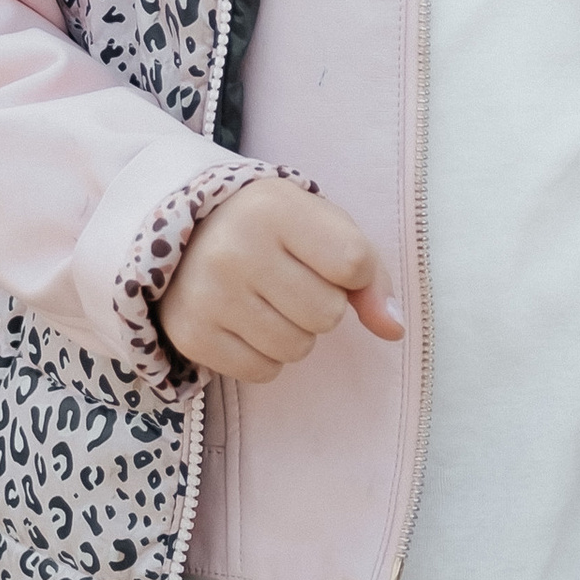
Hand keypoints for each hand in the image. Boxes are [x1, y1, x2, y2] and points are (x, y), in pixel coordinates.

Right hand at [156, 178, 404, 382]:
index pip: (353, 264)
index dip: (351, 272)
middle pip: (327, 313)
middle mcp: (235, 248)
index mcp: (273, 207)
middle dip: (320, 304)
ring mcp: (208, 294)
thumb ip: (368, 273)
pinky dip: (263, 355)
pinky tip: (244, 322)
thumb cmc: (269, 228)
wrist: (185, 231)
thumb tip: (394, 330)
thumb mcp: (320, 226)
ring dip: (293, 332)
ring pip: (297, 348)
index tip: (323, 256)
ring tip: (266, 300)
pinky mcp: (191, 334)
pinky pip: (262, 372)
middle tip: (288, 279)